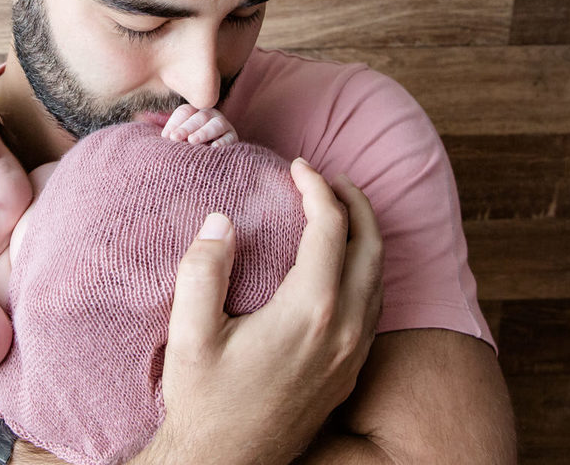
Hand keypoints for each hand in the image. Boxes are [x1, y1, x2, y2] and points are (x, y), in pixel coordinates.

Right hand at [141, 161, 382, 464]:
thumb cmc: (205, 402)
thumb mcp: (190, 334)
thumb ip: (204, 269)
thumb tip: (222, 220)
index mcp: (310, 311)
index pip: (331, 227)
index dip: (317, 187)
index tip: (296, 166)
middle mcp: (344, 330)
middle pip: (371, 246)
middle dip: (354, 202)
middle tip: (328, 178)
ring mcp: (353, 354)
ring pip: (379, 278)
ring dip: (364, 235)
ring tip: (337, 212)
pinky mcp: (350, 373)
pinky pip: (375, 306)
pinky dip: (365, 270)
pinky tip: (340, 267)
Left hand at [160, 104, 238, 146]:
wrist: (209, 164)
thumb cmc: (188, 150)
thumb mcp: (179, 141)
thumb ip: (172, 136)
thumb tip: (166, 136)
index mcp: (194, 113)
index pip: (184, 112)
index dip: (175, 123)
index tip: (166, 136)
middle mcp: (209, 115)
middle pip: (199, 117)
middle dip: (186, 128)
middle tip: (174, 138)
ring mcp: (223, 125)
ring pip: (215, 125)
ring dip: (203, 132)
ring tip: (192, 141)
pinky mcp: (233, 137)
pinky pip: (229, 138)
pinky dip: (222, 142)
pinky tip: (213, 148)